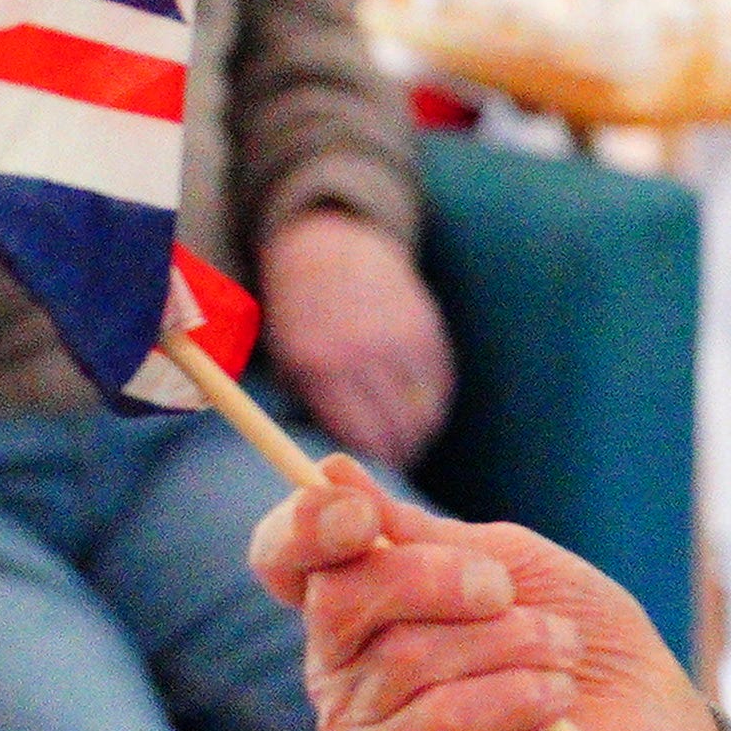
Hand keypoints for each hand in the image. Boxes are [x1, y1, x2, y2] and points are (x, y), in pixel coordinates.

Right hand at [253, 462, 722, 730]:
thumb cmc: (578, 643)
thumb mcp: (510, 565)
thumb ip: (421, 535)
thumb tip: (330, 472)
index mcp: (356, 603)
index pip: (285, 557)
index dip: (306, 526)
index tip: (362, 514)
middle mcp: (338, 667)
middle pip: (343, 596)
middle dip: (445, 579)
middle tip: (508, 593)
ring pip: (409, 656)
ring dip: (513, 642)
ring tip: (562, 655)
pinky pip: (441, 719)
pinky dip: (518, 696)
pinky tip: (556, 701)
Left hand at [263, 209, 452, 467]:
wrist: (326, 249)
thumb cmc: (301, 320)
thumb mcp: (291, 363)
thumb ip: (317, 409)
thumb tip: (346, 472)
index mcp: (319, 365)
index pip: (359, 438)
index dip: (371, 466)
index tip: (374, 482)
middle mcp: (362, 352)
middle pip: (397, 431)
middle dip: (399, 456)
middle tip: (396, 466)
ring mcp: (398, 337)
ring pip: (425, 414)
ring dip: (419, 434)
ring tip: (407, 441)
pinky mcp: (426, 328)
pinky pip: (440, 386)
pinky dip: (432, 404)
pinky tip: (417, 408)